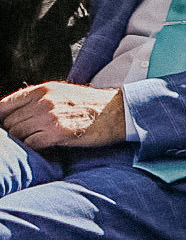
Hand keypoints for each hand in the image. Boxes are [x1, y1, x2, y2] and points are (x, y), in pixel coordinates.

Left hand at [0, 81, 126, 148]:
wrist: (120, 112)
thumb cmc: (92, 106)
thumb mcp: (62, 94)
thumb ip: (37, 101)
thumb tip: (14, 115)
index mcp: (42, 90)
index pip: (3, 105)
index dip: (1, 119)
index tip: (5, 127)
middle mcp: (43, 101)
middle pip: (9, 122)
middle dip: (13, 132)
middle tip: (27, 138)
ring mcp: (49, 117)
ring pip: (17, 134)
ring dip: (24, 142)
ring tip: (38, 142)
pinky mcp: (57, 133)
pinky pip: (31, 145)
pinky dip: (35, 149)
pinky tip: (47, 147)